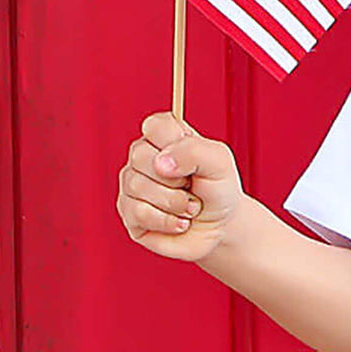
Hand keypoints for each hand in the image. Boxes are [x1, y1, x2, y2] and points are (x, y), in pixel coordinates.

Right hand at [116, 112, 245, 262]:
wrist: (221, 226)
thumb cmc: (219, 188)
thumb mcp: (220, 162)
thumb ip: (194, 151)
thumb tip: (161, 162)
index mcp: (165, 136)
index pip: (154, 125)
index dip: (174, 143)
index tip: (194, 158)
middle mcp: (143, 158)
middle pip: (140, 155)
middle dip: (177, 178)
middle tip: (191, 185)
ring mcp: (131, 185)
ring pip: (139, 186)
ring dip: (176, 202)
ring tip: (190, 206)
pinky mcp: (129, 214)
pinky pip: (140, 213)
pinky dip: (169, 220)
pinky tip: (180, 222)